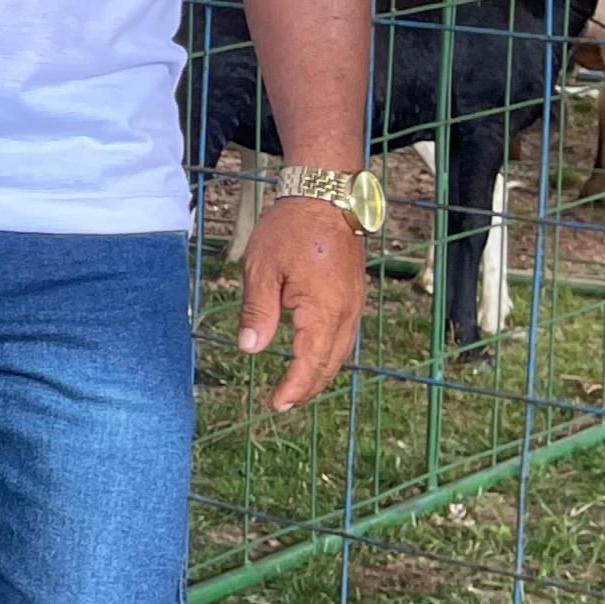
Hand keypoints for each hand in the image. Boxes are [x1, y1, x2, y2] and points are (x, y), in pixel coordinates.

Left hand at [237, 198, 364, 412]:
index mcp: (323, 309)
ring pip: (340, 352)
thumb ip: (258, 312)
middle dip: (306, 388)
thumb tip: (250, 349)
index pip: (309, 362)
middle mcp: (346, 312)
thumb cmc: (290, 229)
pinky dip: (328, 354)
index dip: (293, 388)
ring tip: (294, 389)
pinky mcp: (353, 296)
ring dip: (319, 374)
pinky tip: (312, 358)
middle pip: (329, 364)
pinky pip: (344, 336)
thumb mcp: (261, 269)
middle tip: (280, 403)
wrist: (325, 198)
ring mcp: (354, 305)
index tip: (274, 405)